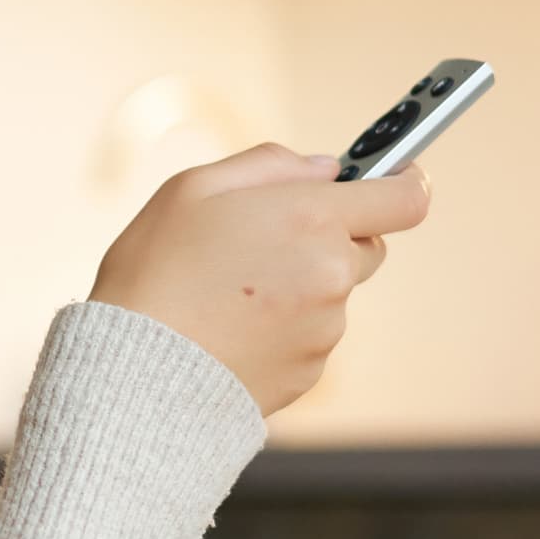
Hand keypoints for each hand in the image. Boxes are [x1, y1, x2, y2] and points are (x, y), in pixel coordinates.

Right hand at [88, 144, 432, 415]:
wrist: (133, 373)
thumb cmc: (154, 272)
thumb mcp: (193, 188)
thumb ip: (268, 165)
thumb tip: (323, 168)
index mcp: (312, 218)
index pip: (404, 198)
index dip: (405, 182)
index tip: (399, 176)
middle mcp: (332, 274)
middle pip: (366, 244)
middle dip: (330, 235)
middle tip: (268, 239)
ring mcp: (326, 329)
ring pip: (333, 292)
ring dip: (300, 285)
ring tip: (229, 293)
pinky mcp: (310, 372)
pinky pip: (311, 335)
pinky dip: (284, 328)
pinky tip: (232, 328)